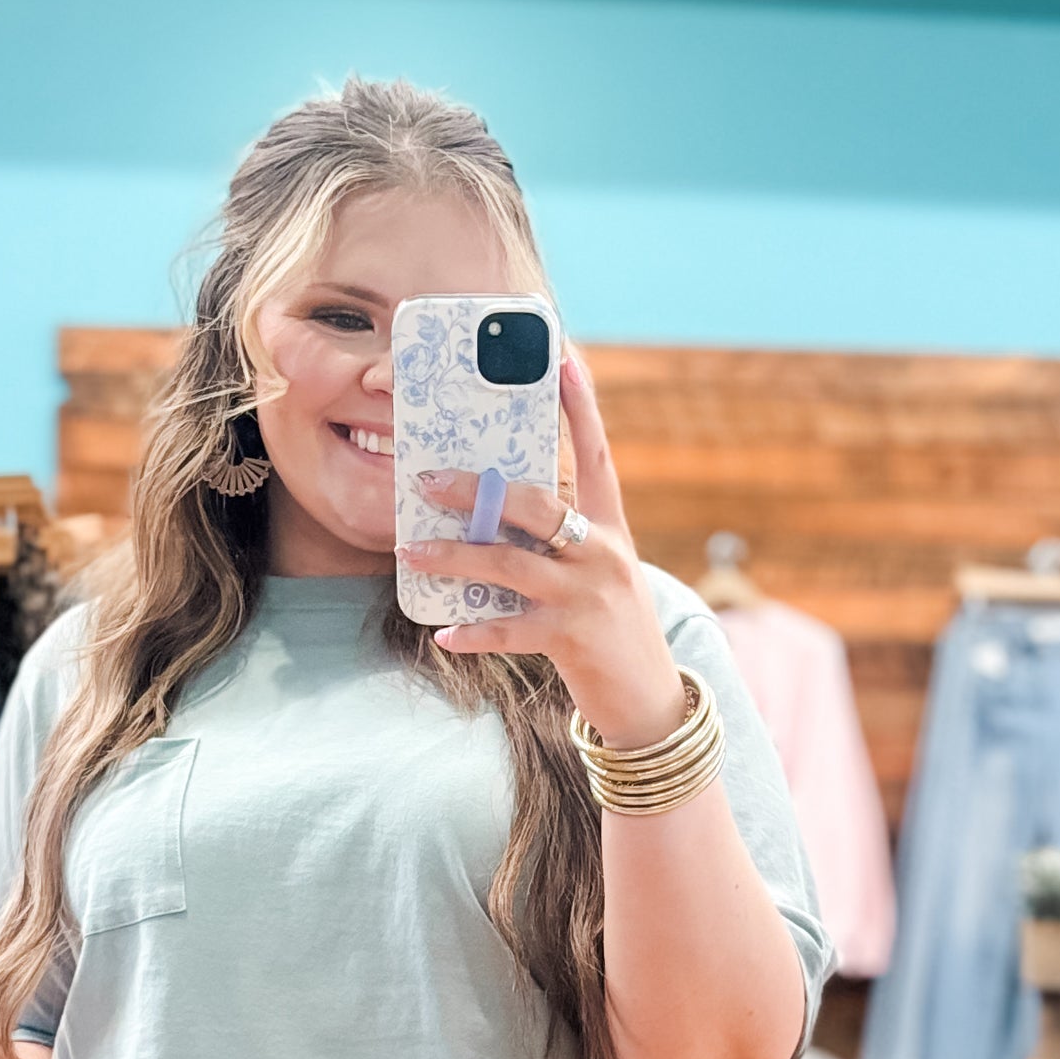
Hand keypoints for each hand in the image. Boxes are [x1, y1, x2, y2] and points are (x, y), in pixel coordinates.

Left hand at [396, 353, 690, 749]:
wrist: (648, 700)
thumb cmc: (610, 630)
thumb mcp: (597, 575)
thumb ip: (559, 543)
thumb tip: (492, 518)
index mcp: (611, 529)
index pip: (597, 455)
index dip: (581, 407)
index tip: (563, 358)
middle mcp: (602, 554)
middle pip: (538, 505)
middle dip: (478, 491)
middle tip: (428, 481)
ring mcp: (588, 596)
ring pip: (510, 565)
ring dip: (455, 556)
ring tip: (411, 550)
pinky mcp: (572, 639)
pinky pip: (510, 630)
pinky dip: (474, 632)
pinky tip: (444, 633)